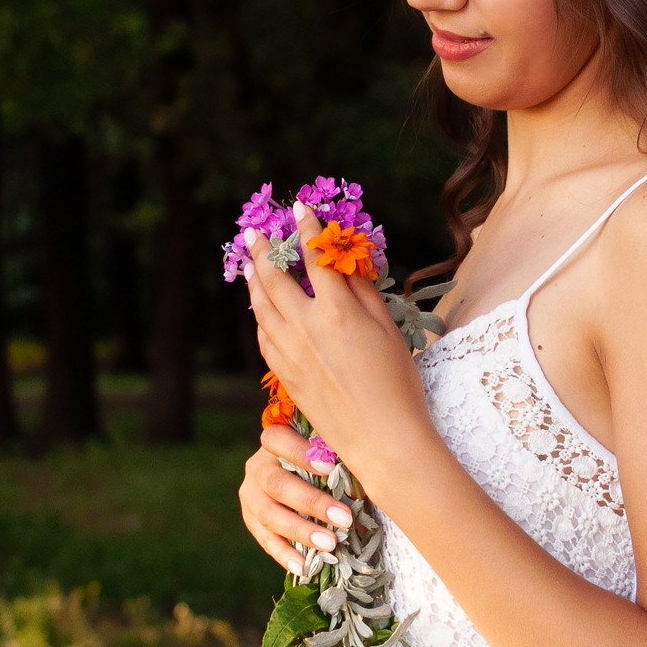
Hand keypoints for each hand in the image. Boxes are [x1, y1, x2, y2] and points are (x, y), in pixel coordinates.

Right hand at [238, 424, 353, 575]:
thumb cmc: (320, 460)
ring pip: (269, 514)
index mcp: (273, 442)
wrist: (292, 473)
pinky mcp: (250, 519)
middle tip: (344, 519)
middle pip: (277, 484)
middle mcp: (257, 466)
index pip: (278, 440)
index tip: (331, 468)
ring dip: (301, 532)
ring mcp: (250, 494)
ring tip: (330, 545)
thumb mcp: (325, 453)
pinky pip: (265, 539)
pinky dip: (284, 555)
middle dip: (312, 503)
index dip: (301, 454)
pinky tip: (304, 567)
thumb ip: (336, 462)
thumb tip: (366, 482)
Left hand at [241, 201, 438, 492]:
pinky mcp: (284, 373)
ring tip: (249, 263)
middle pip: (275, 277)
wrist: (381, 438)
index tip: (299, 207)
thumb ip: (363, 290)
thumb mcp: (388, 328)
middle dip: (264, 249)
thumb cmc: (397, 383)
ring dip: (253, 279)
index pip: (316, 257)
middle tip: (253, 232)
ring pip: (261, 306)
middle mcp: (306, 327)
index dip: (307, 229)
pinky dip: (260, 315)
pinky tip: (261, 308)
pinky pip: (264, 335)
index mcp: (338, 310)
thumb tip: (345, 260)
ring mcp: (290, 351)